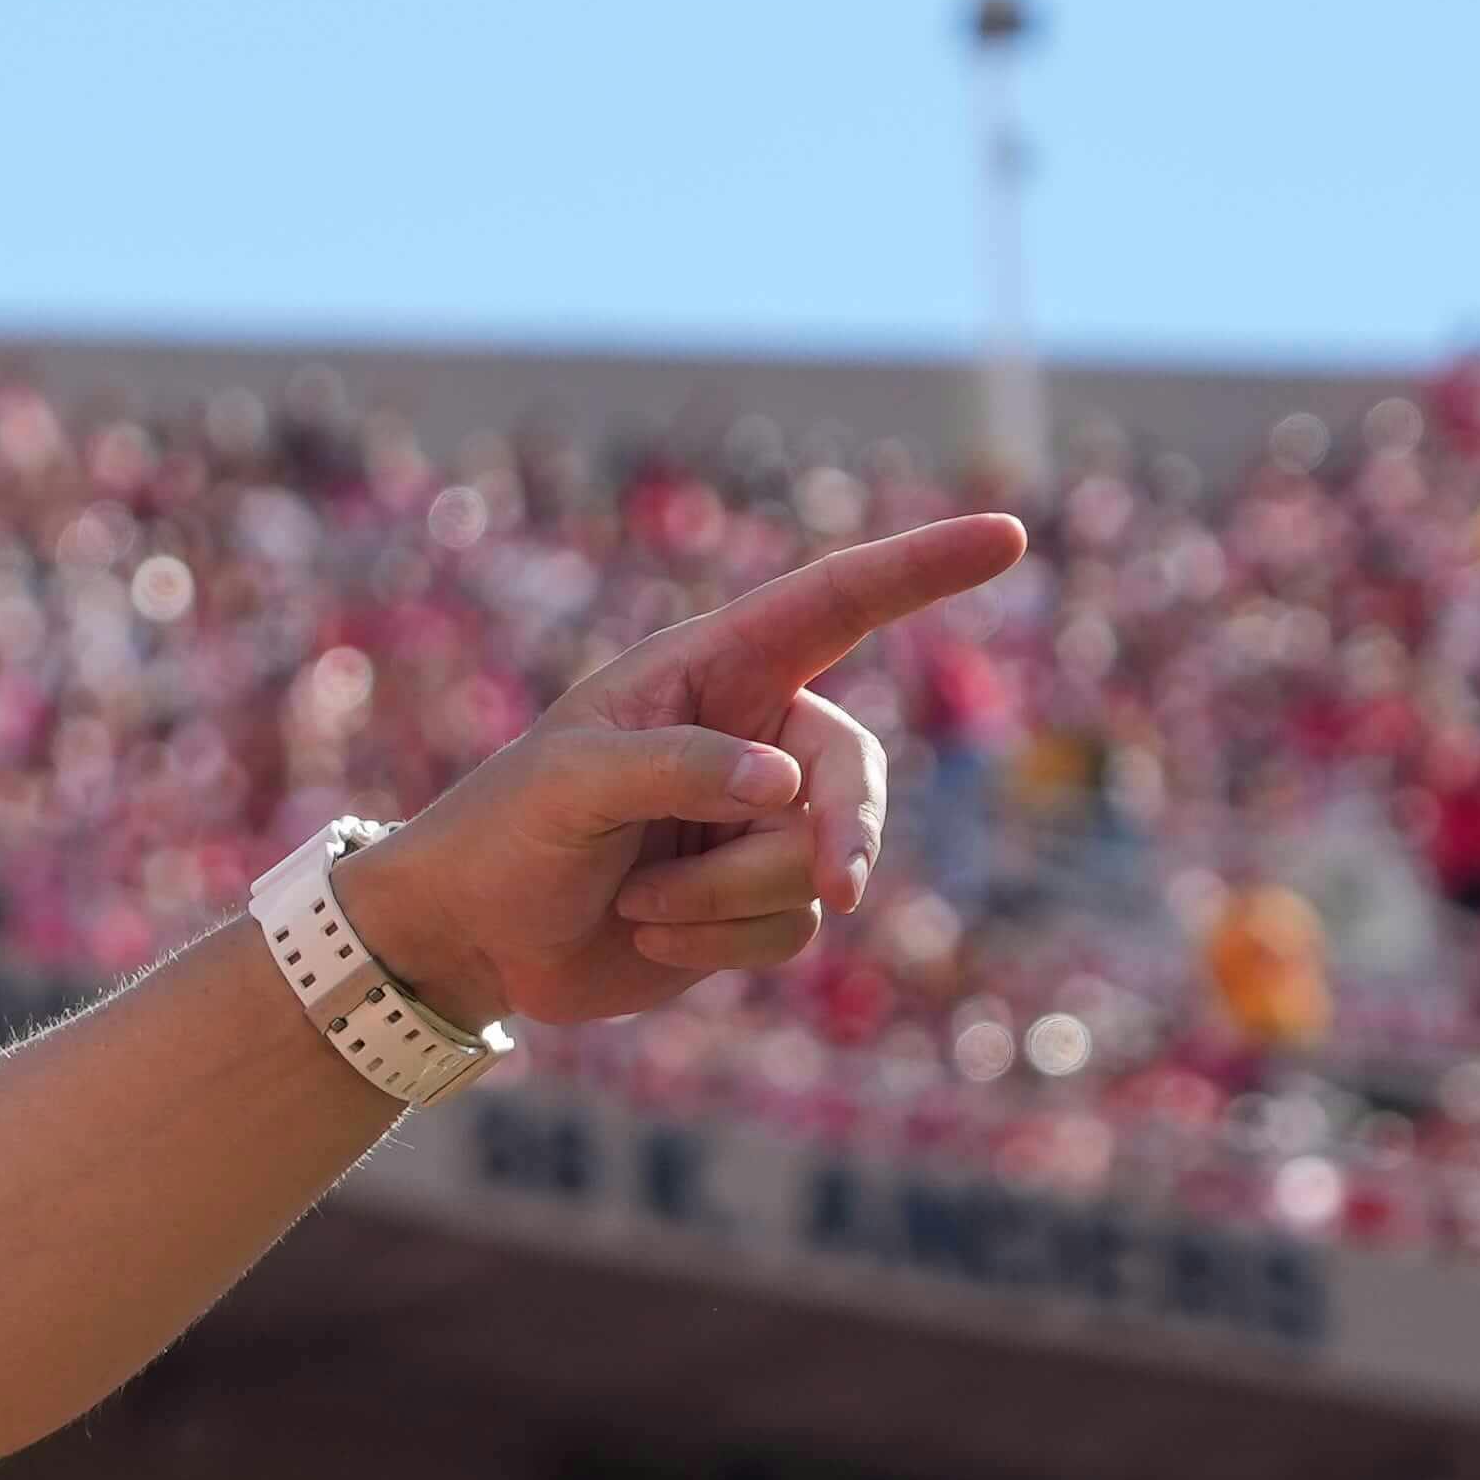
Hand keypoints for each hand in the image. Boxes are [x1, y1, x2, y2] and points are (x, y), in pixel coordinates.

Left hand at [348, 517, 1034, 1034]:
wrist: (472, 940)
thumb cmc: (507, 833)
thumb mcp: (572, 783)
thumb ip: (678, 767)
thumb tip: (785, 785)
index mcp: (714, 671)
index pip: (835, 607)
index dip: (922, 570)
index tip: (1007, 537)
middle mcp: (755, 736)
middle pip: (854, 776)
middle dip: (842, 833)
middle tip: (836, 883)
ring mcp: (761, 823)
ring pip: (822, 866)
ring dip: (726, 900)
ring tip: (635, 897)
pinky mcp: (756, 902)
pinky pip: (795, 926)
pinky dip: (722, 942)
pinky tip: (649, 930)